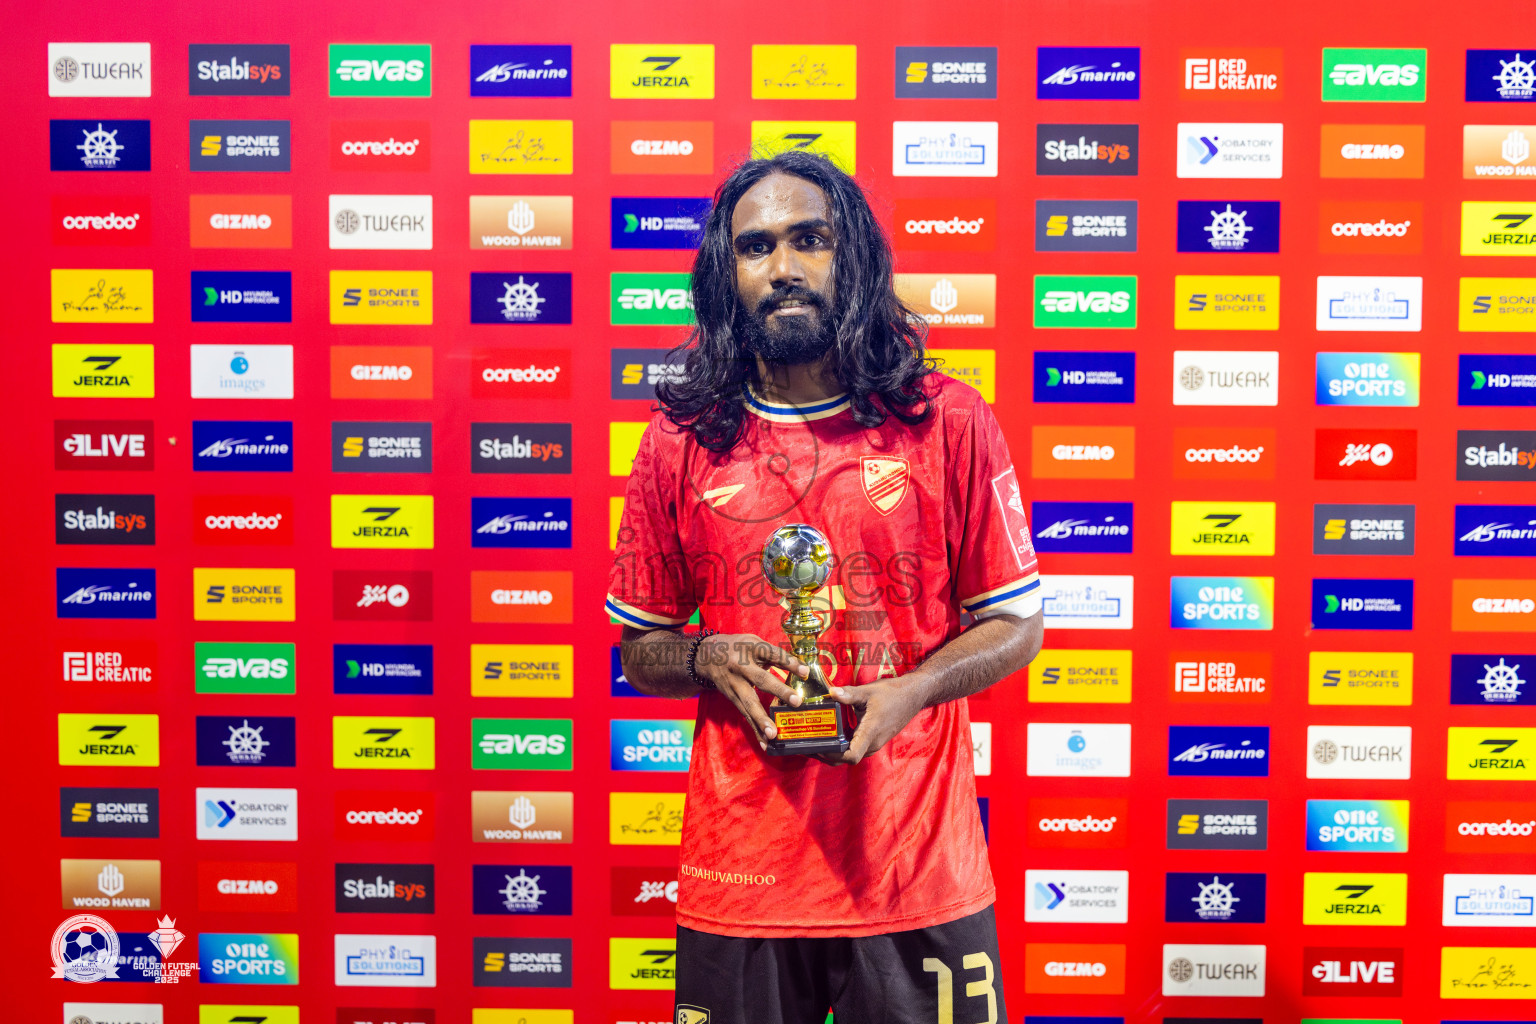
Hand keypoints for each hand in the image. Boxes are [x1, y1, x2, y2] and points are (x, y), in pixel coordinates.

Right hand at [695, 633, 810, 745]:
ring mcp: (735, 684)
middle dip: (779, 690)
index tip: (805, 672)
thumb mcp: (753, 642)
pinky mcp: (732, 698)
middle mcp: (741, 666)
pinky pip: (745, 715)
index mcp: (750, 648)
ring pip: (749, 702)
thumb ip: (773, 654)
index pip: (772, 654)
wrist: (706, 656)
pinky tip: (765, 743)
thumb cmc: (737, 647)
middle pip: (761, 679)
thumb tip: (800, 668)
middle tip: (796, 702)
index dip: (789, 662)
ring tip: (773, 734)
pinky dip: (755, 730)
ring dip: (761, 720)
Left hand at [825, 679, 926, 765]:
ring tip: (815, 740)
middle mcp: (872, 743)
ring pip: (851, 754)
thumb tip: (831, 692)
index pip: (851, 756)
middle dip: (827, 755)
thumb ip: (849, 694)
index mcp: (870, 733)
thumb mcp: (868, 692)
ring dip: (834, 751)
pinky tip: (831, 735)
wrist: (912, 696)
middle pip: (847, 759)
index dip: (833, 756)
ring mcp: (874, 744)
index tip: (818, 746)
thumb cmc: (892, 693)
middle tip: (808, 744)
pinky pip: (856, 748)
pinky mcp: (874, 740)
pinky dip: (842, 746)